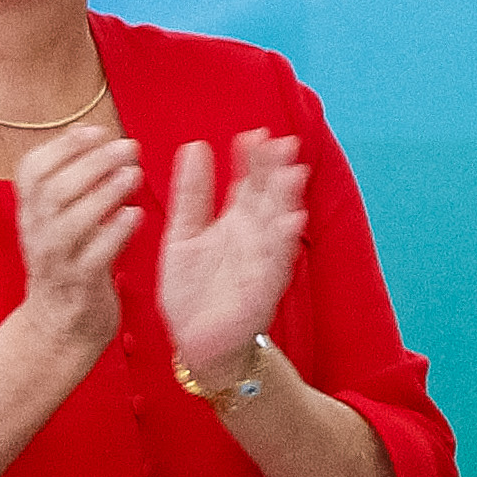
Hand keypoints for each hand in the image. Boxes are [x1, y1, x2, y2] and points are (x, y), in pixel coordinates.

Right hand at [13, 125, 144, 353]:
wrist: (59, 326)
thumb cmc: (67, 263)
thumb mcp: (56, 218)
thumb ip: (68, 179)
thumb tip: (86, 133)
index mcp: (30, 211)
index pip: (33, 168)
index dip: (64, 146)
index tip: (97, 131)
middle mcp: (38, 232)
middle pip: (55, 189)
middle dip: (93, 162)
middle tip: (129, 147)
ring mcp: (57, 260)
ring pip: (73, 220)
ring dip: (105, 193)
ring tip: (134, 175)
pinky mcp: (81, 284)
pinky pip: (96, 256)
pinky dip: (115, 233)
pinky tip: (136, 216)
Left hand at [161, 132, 309, 387]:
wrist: (195, 343)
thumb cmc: (192, 291)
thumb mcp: (183, 234)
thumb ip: (191, 194)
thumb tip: (196, 146)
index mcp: (235, 223)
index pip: (248, 183)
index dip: (252, 159)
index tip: (254, 133)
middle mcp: (254, 239)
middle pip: (269, 198)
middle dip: (277, 172)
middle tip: (283, 143)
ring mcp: (261, 264)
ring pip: (278, 226)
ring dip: (288, 201)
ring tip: (292, 174)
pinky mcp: (262, 291)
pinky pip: (276, 264)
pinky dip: (284, 243)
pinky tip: (291, 221)